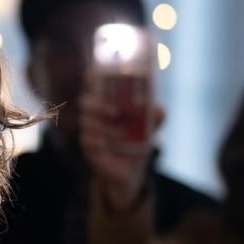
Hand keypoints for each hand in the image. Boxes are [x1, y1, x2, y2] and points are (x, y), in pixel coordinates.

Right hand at [78, 77, 165, 210]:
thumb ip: (156, 117)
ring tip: (121, 135)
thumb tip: (158, 110)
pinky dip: (100, 142)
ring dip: (104, 127)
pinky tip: (110, 146)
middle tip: (116, 112)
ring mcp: (89, 131)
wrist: (131, 169)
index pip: (94, 85)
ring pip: (85, 122)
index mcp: (108, 103)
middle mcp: (95, 115)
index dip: (93, 77)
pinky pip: (87, 141)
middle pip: (85, 102)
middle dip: (98, 105)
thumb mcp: (151, 128)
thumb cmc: (138, 142)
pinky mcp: (88, 148)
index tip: (96, 74)